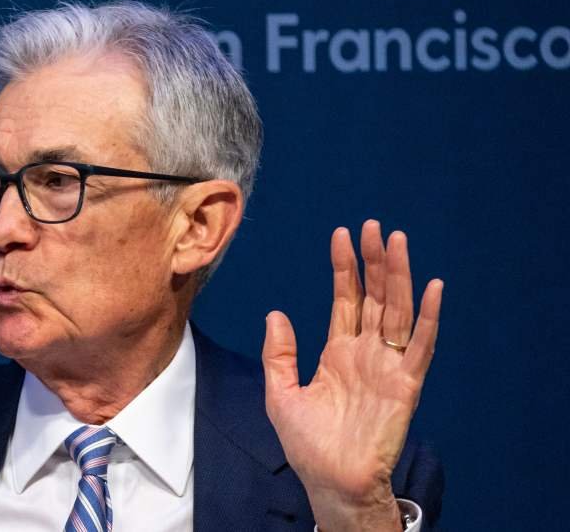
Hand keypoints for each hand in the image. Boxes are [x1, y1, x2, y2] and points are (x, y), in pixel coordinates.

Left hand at [262, 220, 442, 530]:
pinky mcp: (405, 384)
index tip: (342, 234)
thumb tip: (276, 313)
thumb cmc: (308, 444)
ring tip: (397, 241)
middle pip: (374, 296)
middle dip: (374, 261)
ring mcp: (387, 366)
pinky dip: (428, 317)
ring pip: (397, 310)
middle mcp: (366, 352)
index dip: (345, 267)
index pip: (346, 298)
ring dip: (399, 276)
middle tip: (373, 226)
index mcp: (338, 352)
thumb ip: (279, 354)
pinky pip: (420, 346)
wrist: (331, 481)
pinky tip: (432, 288)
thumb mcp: (281, 394)